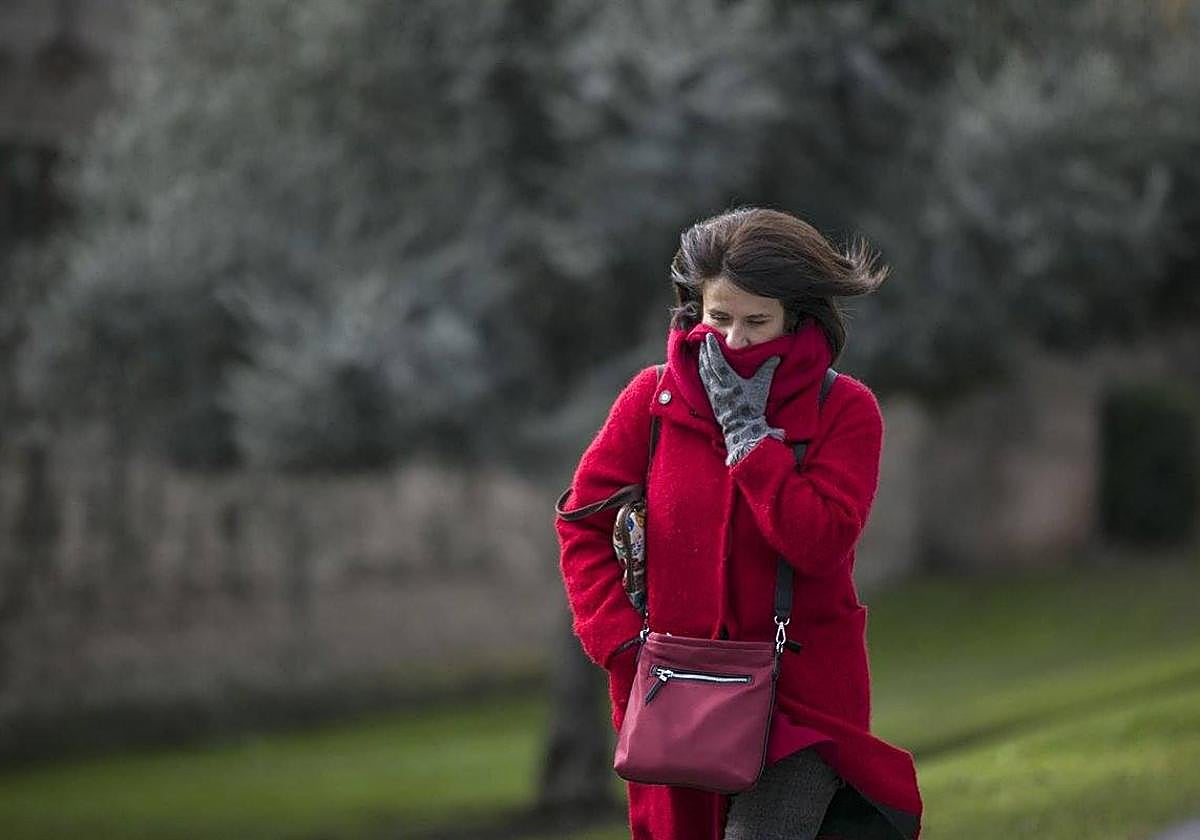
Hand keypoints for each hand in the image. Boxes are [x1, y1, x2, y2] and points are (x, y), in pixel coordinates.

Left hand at [697, 332, 784, 465]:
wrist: (742, 428)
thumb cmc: (752, 407)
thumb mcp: (761, 387)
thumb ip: (767, 370)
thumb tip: (775, 357)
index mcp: (729, 380)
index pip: (717, 360)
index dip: (712, 348)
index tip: (708, 337)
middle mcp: (718, 385)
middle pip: (707, 364)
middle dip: (704, 351)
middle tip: (702, 340)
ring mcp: (713, 393)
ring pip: (703, 372)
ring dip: (701, 360)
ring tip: (701, 350)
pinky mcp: (711, 399)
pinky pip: (704, 381)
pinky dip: (702, 371)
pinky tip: (701, 368)